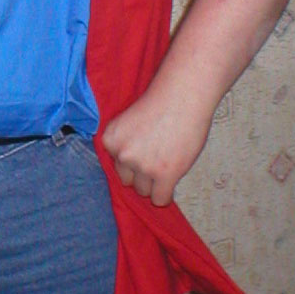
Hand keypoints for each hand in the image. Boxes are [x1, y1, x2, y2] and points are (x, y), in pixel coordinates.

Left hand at [101, 83, 212, 206]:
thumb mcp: (129, 122)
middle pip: (128, 180)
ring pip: (144, 191)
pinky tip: (172, 182)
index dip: (133, 158)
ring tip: (168, 161)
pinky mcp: (164, 174)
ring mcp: (143, 166)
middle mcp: (123, 154)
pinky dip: (165, 195)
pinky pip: (160, 199)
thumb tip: (129, 170)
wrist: (184, 94)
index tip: (145, 148)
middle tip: (158, 157)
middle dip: (141, 173)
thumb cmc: (162, 102)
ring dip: (155, 182)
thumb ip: (126, 144)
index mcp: (110, 139)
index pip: (116, 164)